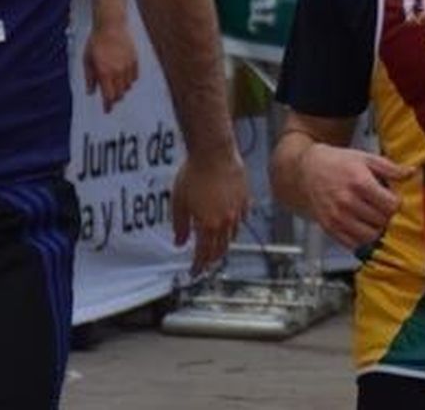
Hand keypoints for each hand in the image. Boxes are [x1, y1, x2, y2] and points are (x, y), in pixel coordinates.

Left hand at [83, 23, 138, 113]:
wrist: (111, 26)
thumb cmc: (96, 42)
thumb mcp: (87, 60)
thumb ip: (90, 78)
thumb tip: (91, 92)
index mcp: (104, 72)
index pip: (108, 96)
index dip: (107, 106)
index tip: (107, 111)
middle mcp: (117, 71)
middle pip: (119, 93)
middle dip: (114, 98)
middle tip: (110, 99)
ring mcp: (127, 66)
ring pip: (128, 86)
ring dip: (122, 89)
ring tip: (115, 85)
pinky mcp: (134, 60)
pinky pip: (134, 76)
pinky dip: (129, 80)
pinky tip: (124, 77)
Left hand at [171, 149, 249, 274]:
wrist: (214, 153)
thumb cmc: (194, 174)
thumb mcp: (179, 202)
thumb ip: (180, 226)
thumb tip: (180, 241)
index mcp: (208, 224)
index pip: (204, 253)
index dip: (199, 265)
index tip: (195, 271)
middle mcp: (225, 221)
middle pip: (221, 248)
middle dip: (212, 258)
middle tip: (206, 263)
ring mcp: (238, 209)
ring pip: (233, 234)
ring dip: (224, 243)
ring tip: (217, 246)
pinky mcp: (245, 198)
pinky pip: (242, 218)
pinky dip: (235, 225)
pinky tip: (231, 223)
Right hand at [297, 144, 412, 251]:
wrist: (307, 171)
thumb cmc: (337, 163)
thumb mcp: (366, 158)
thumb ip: (390, 168)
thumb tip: (410, 173)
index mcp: (359, 183)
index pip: (391, 205)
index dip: (397, 203)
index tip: (394, 199)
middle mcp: (347, 202)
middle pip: (382, 221)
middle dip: (387, 215)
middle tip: (383, 207)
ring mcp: (337, 217)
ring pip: (370, 235)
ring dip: (376, 229)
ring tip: (374, 217)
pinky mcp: (329, 228)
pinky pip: (352, 244)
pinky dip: (361, 239)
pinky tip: (362, 226)